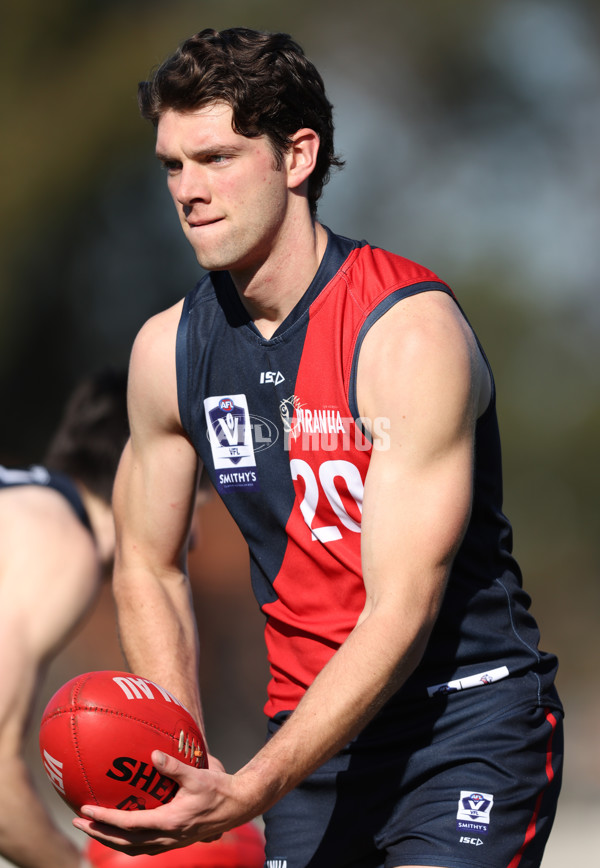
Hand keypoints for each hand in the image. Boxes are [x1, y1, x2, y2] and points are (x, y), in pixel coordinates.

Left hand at [72, 750, 252, 855]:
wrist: (239, 805)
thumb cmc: (219, 788)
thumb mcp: (197, 775)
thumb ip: (174, 766)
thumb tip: (152, 755)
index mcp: (169, 822)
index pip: (128, 824)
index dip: (104, 818)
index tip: (85, 810)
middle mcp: (167, 837)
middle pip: (124, 842)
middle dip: (98, 832)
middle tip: (78, 822)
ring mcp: (171, 842)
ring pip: (133, 848)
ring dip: (110, 840)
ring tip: (93, 828)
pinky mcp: (175, 840)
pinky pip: (144, 846)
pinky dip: (127, 842)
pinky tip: (121, 832)